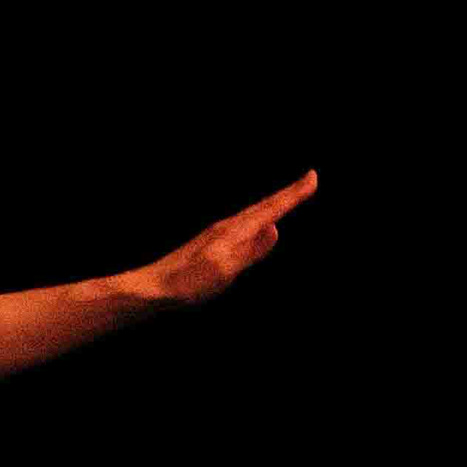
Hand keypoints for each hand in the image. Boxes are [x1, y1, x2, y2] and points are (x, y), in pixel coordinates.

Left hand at [135, 168, 316, 308]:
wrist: (154, 287)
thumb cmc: (188, 284)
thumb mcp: (223, 272)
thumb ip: (250, 251)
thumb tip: (275, 228)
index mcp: (233, 231)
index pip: (270, 210)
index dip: (293, 195)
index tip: (313, 178)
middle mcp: (227, 227)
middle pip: (264, 206)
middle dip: (288, 194)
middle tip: (309, 180)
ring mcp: (218, 233)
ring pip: (253, 213)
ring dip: (274, 203)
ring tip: (289, 197)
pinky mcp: (211, 243)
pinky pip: (244, 223)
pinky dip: (258, 216)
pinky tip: (255, 223)